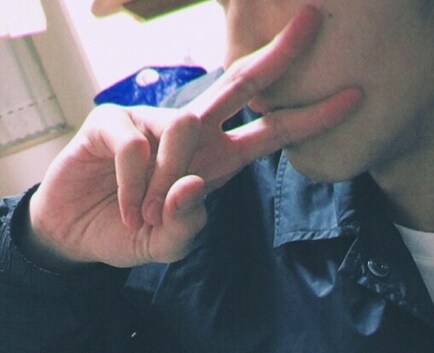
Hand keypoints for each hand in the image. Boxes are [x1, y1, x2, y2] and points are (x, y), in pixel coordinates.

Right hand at [27, 5, 360, 267]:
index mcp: (218, 161)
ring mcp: (152, 121)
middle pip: (241, 85)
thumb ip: (185, 226)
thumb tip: (192, 187)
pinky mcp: (112, 119)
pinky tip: (123, 204)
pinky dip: (132, 181)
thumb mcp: (167, 244)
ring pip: (184, 128)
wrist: (75, 233)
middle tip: (316, 20)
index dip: (310, 117)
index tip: (353, 98)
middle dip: (279, 57)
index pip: (272, 133)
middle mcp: (192, 134)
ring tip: (143, 214)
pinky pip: (136, 144)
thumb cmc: (130, 233)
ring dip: (167, 179)